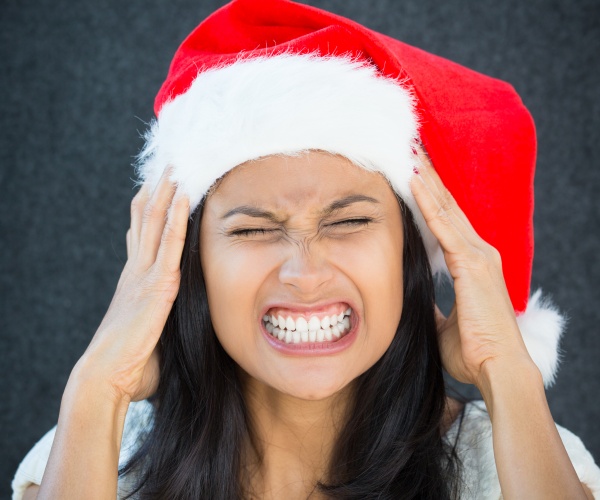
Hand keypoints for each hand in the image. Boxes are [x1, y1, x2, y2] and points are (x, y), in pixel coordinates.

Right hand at [73, 167, 189, 402]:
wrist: (105, 374)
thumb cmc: (127, 362)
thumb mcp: (147, 332)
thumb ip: (160, 319)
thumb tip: (172, 325)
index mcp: (134, 279)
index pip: (141, 233)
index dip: (148, 206)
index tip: (157, 185)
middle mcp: (137, 269)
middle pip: (146, 218)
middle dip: (157, 189)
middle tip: (167, 162)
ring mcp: (145, 273)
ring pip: (156, 221)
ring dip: (167, 192)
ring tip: (177, 165)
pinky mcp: (157, 284)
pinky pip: (169, 243)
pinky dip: (177, 217)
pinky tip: (185, 196)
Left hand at [410, 152, 534, 388]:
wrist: (497, 369)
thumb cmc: (473, 349)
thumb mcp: (442, 320)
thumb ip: (431, 302)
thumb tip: (413, 295)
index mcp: (472, 263)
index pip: (447, 221)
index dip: (430, 195)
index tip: (413, 173)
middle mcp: (478, 252)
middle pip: (447, 205)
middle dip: (427, 175)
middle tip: (408, 148)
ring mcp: (478, 255)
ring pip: (445, 207)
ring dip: (426, 178)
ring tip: (408, 151)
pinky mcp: (473, 263)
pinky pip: (444, 225)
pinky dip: (428, 201)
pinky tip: (413, 179)